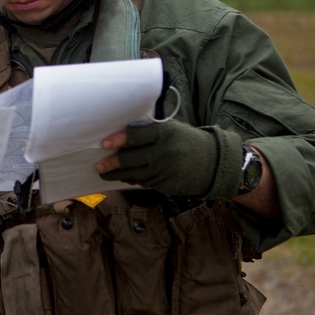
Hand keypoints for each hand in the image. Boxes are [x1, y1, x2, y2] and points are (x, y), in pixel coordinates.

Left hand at [96, 120, 243, 199]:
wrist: (214, 162)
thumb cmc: (187, 142)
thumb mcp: (173, 129)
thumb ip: (150, 132)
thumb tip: (121, 137)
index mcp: (165, 133)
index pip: (136, 136)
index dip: (118, 140)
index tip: (104, 143)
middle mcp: (164, 151)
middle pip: (131, 158)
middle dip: (111, 163)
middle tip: (99, 165)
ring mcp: (165, 170)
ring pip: (134, 173)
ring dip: (117, 174)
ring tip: (104, 173)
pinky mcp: (166, 184)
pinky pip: (144, 182)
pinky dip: (132, 180)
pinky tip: (124, 177)